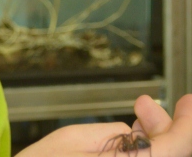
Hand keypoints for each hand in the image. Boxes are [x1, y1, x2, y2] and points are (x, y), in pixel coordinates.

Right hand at [15, 94, 191, 156]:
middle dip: (167, 128)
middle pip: (170, 155)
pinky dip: (142, 150)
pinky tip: (130, 137)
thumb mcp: (73, 140)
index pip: (175, 148)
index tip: (187, 101)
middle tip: (145, 104)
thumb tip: (138, 130)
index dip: (186, 123)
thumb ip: (113, 135)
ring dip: (155, 138)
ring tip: (138, 114)